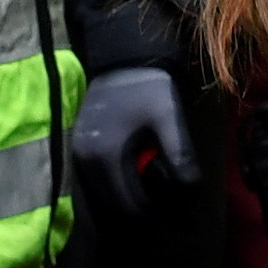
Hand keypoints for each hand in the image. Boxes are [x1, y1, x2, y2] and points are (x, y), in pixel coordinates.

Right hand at [73, 63, 195, 231]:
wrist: (121, 57)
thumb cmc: (146, 86)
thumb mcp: (169, 117)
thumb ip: (179, 153)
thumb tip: (189, 187)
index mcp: (105, 156)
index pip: (126, 204)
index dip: (149, 210)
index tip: (169, 205)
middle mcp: (84, 159)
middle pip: (113, 203)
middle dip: (137, 204)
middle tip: (162, 195)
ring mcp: (77, 151)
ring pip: (103, 191)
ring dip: (125, 193)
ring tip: (149, 182)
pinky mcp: (78, 144)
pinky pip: (96, 177)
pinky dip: (114, 181)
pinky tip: (133, 170)